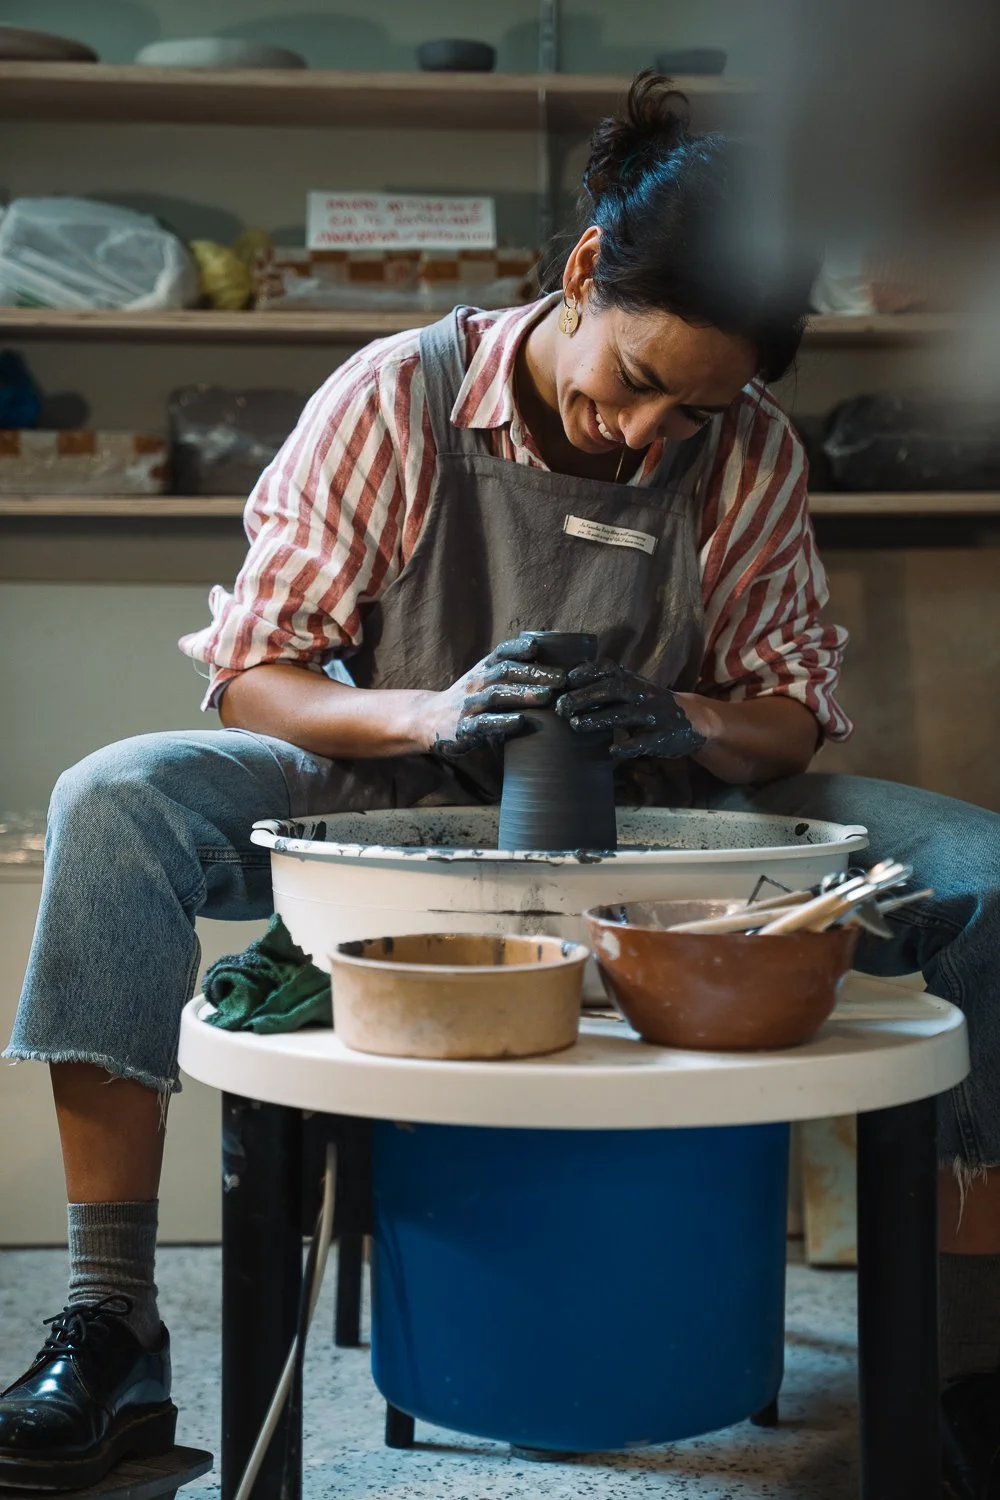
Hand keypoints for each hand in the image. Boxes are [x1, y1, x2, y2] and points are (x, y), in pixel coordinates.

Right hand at [423, 635, 566, 755]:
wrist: (429, 718)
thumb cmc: (470, 698)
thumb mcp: (486, 679)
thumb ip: (512, 673)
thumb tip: (554, 667)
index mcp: (484, 669)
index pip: (502, 652)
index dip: (519, 647)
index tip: (538, 646)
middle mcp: (476, 682)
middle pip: (505, 672)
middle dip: (534, 673)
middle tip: (561, 679)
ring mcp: (470, 704)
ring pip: (496, 694)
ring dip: (523, 694)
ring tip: (547, 697)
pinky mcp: (465, 727)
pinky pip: (484, 723)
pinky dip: (502, 721)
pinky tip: (520, 721)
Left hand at [555, 660, 706, 759]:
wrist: (693, 720)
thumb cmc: (651, 704)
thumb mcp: (633, 688)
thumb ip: (606, 686)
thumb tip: (566, 687)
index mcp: (632, 680)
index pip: (608, 669)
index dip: (587, 671)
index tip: (568, 679)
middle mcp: (641, 694)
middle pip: (611, 690)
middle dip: (584, 697)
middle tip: (562, 707)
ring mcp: (652, 715)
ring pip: (623, 714)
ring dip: (597, 719)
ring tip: (575, 725)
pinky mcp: (661, 736)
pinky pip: (642, 741)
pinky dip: (627, 746)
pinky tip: (612, 750)